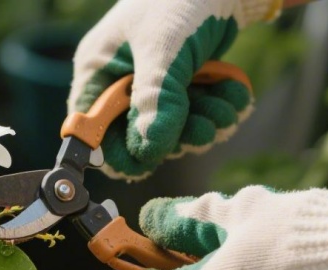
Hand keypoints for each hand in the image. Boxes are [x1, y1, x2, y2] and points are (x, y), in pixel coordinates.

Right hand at [69, 0, 275, 179]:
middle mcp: (121, 80)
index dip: (114, 151)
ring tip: (226, 108)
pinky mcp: (184, 80)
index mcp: (98, 70)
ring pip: (172, 126)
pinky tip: (235, 96)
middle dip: (175, 135)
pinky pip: (196, 111)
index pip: (92, 127)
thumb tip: (148, 150)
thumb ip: (155, 100)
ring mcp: (154, 81)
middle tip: (203, 130)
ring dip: (203, 123)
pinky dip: (218, 108)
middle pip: (137, 134)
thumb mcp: (164, 48)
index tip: (145, 164)